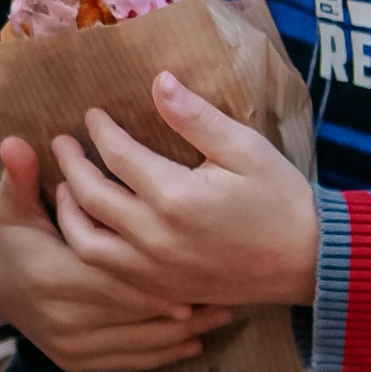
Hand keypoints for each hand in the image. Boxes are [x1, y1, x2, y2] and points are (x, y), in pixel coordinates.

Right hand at [0, 133, 233, 371]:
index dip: (159, 275)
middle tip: (230, 292)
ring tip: (225, 314)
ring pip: (137, 343)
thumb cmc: (2, 229)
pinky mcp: (72, 360)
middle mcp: (61, 318)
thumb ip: (21, 175)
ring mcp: (66, 345)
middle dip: (183, 305)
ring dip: (183, 333)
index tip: (199, 266)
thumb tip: (14, 141)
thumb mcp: (9, 200)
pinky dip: (161, 354)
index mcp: (51, 276)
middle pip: (136, 313)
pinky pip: (125, 361)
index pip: (117, 278)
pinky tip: (195, 342)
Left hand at [49, 73, 320, 310]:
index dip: (100, 130)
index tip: (92, 114)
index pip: (118, 155)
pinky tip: (91, 225)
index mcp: (176, 197)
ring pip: (88, 243)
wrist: (307, 262)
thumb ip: (196, 117)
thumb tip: (159, 82)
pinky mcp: (162, 289)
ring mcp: (156, 270)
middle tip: (63, 143)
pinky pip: (108, 271)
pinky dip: (90, 246)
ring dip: (68, 213)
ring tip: (64, 188)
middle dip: (71, 164)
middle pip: (91, 197)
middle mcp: (156, 237)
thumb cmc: (280, 199)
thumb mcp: (245, 148)